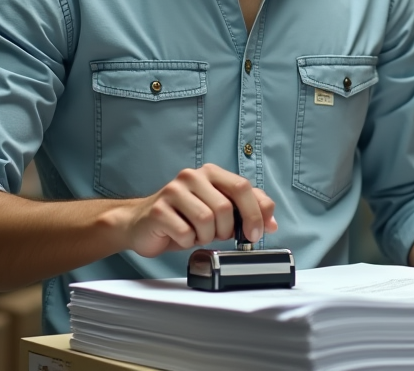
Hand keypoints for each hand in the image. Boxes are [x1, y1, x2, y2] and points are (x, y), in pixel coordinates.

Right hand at [123, 164, 277, 257]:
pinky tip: (181, 236)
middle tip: (217, 235)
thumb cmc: (185, 218)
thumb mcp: (220, 212)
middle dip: (226, 230)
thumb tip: (271, 222)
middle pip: (225, 208)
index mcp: (211, 173)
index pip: (243, 187)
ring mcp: (173, 191)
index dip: (254, 213)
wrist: (142, 224)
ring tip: (196, 234)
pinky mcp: (158, 209)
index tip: (256, 234)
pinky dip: (188, 241)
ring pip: (206, 221)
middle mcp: (192, 176)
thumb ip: (247, 210)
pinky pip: (185, 233)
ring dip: (205, 237)